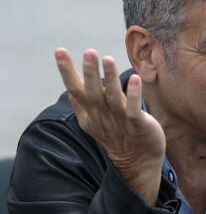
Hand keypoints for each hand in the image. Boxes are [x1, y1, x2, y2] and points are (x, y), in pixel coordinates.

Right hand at [55, 48, 165, 204]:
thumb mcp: (94, 122)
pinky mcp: (137, 125)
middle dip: (90, 71)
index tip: (59, 50)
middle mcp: (102, 115)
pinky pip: (134, 109)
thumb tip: (69, 89)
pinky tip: (135, 78)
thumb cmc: (117, 136)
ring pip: (113, 97)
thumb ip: (82, 106)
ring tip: (108, 59)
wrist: (138, 162)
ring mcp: (120, 120)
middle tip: (88, 51)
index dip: (67, 71)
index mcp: (91, 112)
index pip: (75, 89)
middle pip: (93, 92)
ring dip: (110, 78)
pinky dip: (134, 94)